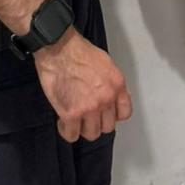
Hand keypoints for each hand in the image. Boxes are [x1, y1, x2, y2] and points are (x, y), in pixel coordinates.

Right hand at [34, 28, 132, 142]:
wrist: (59, 49)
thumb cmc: (79, 52)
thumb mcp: (106, 64)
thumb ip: (111, 84)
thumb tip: (112, 97)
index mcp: (117, 85)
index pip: (125, 113)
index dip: (114, 115)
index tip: (106, 114)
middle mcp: (106, 98)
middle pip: (107, 127)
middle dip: (97, 123)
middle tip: (88, 116)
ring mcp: (89, 108)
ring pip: (91, 134)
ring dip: (82, 128)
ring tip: (76, 120)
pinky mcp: (70, 114)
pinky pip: (71, 135)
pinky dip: (67, 131)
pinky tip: (64, 122)